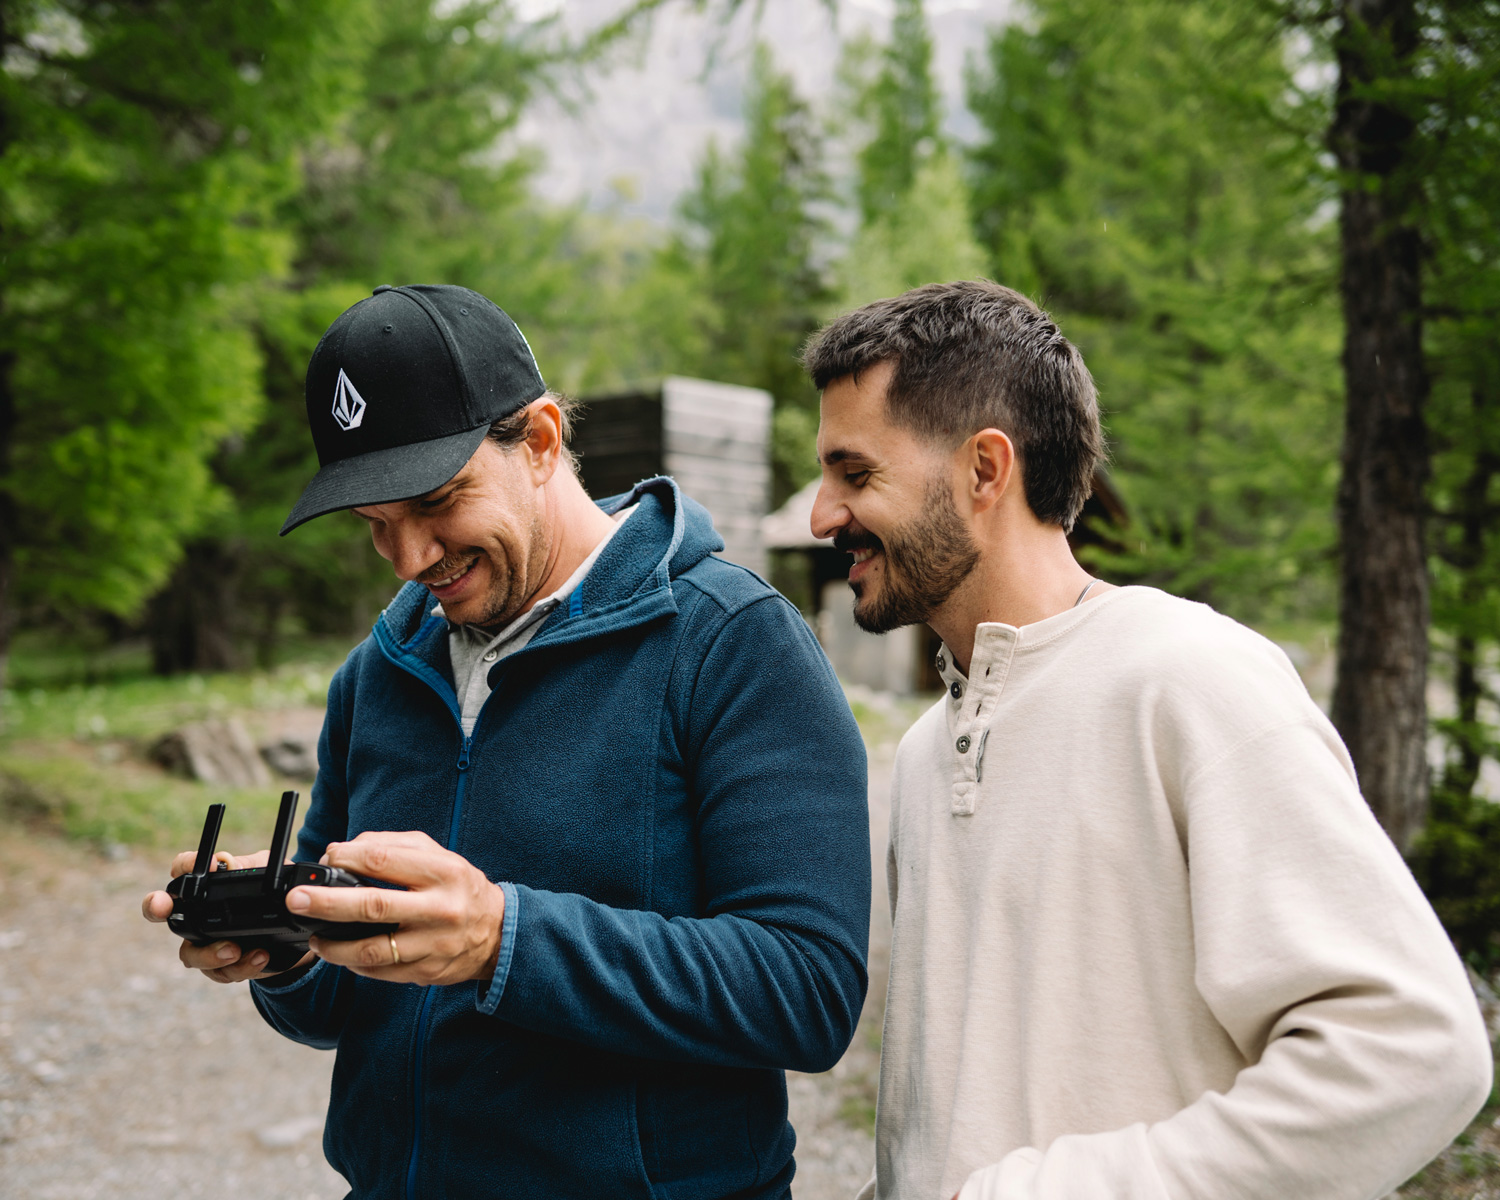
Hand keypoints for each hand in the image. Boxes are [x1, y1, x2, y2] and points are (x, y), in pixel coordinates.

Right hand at [140, 849, 313, 982]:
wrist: (300, 926)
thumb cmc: (277, 893)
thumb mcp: (269, 872)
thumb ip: (248, 865)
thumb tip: (228, 862)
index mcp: (206, 887)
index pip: (184, 870)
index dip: (184, 865)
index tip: (200, 865)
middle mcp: (198, 916)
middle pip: (164, 913)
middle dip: (155, 907)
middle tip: (160, 906)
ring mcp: (208, 943)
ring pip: (191, 954)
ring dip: (209, 953)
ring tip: (234, 950)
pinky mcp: (226, 966)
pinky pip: (222, 973)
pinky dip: (240, 967)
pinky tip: (259, 957)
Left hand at [290, 830, 504, 986]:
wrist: (497, 932)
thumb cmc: (458, 887)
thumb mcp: (437, 855)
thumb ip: (393, 846)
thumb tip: (343, 850)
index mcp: (442, 873)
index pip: (384, 861)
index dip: (348, 858)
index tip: (327, 858)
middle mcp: (439, 909)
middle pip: (372, 906)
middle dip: (327, 903)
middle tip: (297, 899)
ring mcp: (432, 944)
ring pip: (371, 948)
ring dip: (334, 944)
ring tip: (314, 937)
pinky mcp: (425, 972)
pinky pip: (379, 971)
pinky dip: (354, 963)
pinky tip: (342, 954)